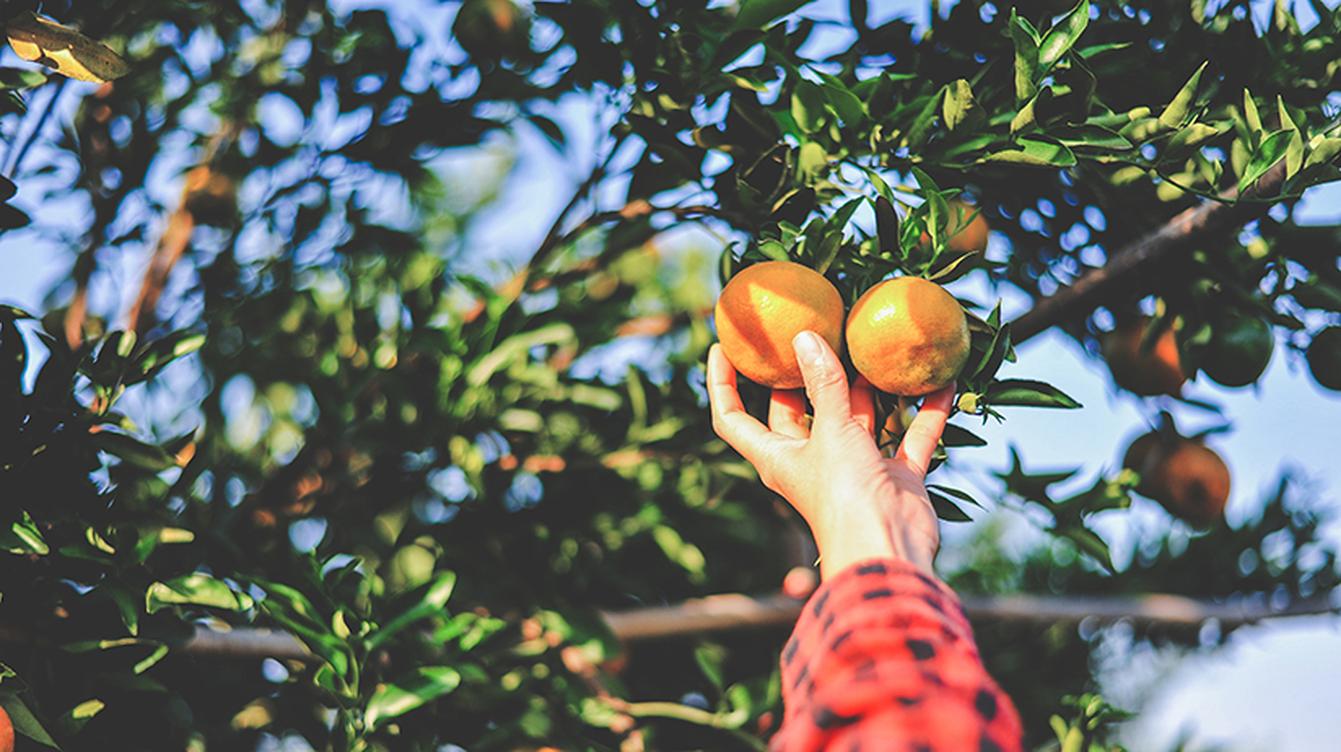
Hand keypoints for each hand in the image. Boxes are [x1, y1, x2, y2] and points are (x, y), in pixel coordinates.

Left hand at [707, 331, 954, 578]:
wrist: (889, 550)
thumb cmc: (844, 495)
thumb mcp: (831, 431)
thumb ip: (824, 383)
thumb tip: (806, 338)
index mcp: (777, 454)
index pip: (733, 417)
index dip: (722, 382)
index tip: (721, 345)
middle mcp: (811, 459)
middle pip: (799, 409)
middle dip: (805, 373)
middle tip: (815, 328)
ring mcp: (854, 467)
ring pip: (859, 417)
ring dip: (871, 388)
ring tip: (877, 344)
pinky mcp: (893, 476)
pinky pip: (910, 436)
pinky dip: (924, 413)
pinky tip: (941, 383)